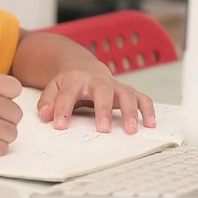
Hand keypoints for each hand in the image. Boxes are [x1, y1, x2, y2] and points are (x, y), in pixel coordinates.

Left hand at [36, 59, 155, 133]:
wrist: (83, 67)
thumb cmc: (69, 82)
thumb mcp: (53, 88)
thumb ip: (48, 102)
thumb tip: (46, 116)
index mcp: (75, 79)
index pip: (68, 94)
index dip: (63, 109)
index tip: (60, 126)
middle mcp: (98, 80)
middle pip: (103, 91)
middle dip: (103, 110)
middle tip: (103, 129)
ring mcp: (115, 85)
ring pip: (127, 94)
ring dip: (130, 112)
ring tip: (131, 130)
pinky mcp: (127, 90)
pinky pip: (142, 98)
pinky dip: (148, 110)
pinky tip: (150, 124)